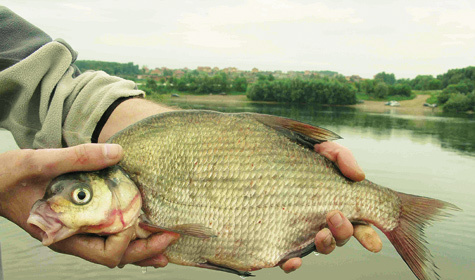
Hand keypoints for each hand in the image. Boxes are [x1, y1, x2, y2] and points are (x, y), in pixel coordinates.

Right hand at [0, 143, 177, 267]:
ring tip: (165, 243)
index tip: (138, 217)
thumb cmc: (7, 178)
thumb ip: (78, 157)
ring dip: (140, 247)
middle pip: (116, 256)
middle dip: (145, 250)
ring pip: (113, 249)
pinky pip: (106, 234)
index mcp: (64, 233)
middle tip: (171, 238)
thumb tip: (117, 152)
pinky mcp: (77, 221)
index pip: (106, 253)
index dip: (128, 239)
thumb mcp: (40, 162)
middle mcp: (72, 238)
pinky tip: (141, 228)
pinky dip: (126, 234)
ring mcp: (75, 232)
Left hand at [280, 142, 382, 272]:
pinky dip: (292, 264)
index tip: (373, 244)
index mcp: (337, 204)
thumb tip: (358, 175)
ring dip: (326, 245)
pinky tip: (293, 260)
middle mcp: (322, 220)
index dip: (367, 235)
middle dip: (344, 233)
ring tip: (321, 233)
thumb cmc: (298, 156)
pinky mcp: (280, 237)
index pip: (359, 224)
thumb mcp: (322, 150)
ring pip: (321, 248)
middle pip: (341, 237)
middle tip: (335, 216)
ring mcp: (302, 230)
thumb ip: (341, 157)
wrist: (262, 159)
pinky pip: (287, 259)